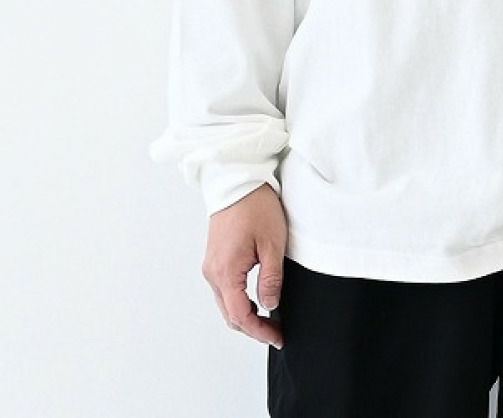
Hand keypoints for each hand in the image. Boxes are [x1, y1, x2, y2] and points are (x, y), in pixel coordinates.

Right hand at [202, 183, 287, 348]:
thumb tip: (270, 305)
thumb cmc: (255, 206)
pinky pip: (224, 289)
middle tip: (277, 331)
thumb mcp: (273, 243)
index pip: (240, 316)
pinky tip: (256, 299)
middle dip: (253, 327)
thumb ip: (270, 278)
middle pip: (230, 314)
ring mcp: (211, 265)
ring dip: (245, 315)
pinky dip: (239, 301)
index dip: (259, 331)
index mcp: (225, 271)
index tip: (277, 336)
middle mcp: (212, 272)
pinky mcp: (215, 258)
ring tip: (270, 318)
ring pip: (226, 304)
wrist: (237, 180)